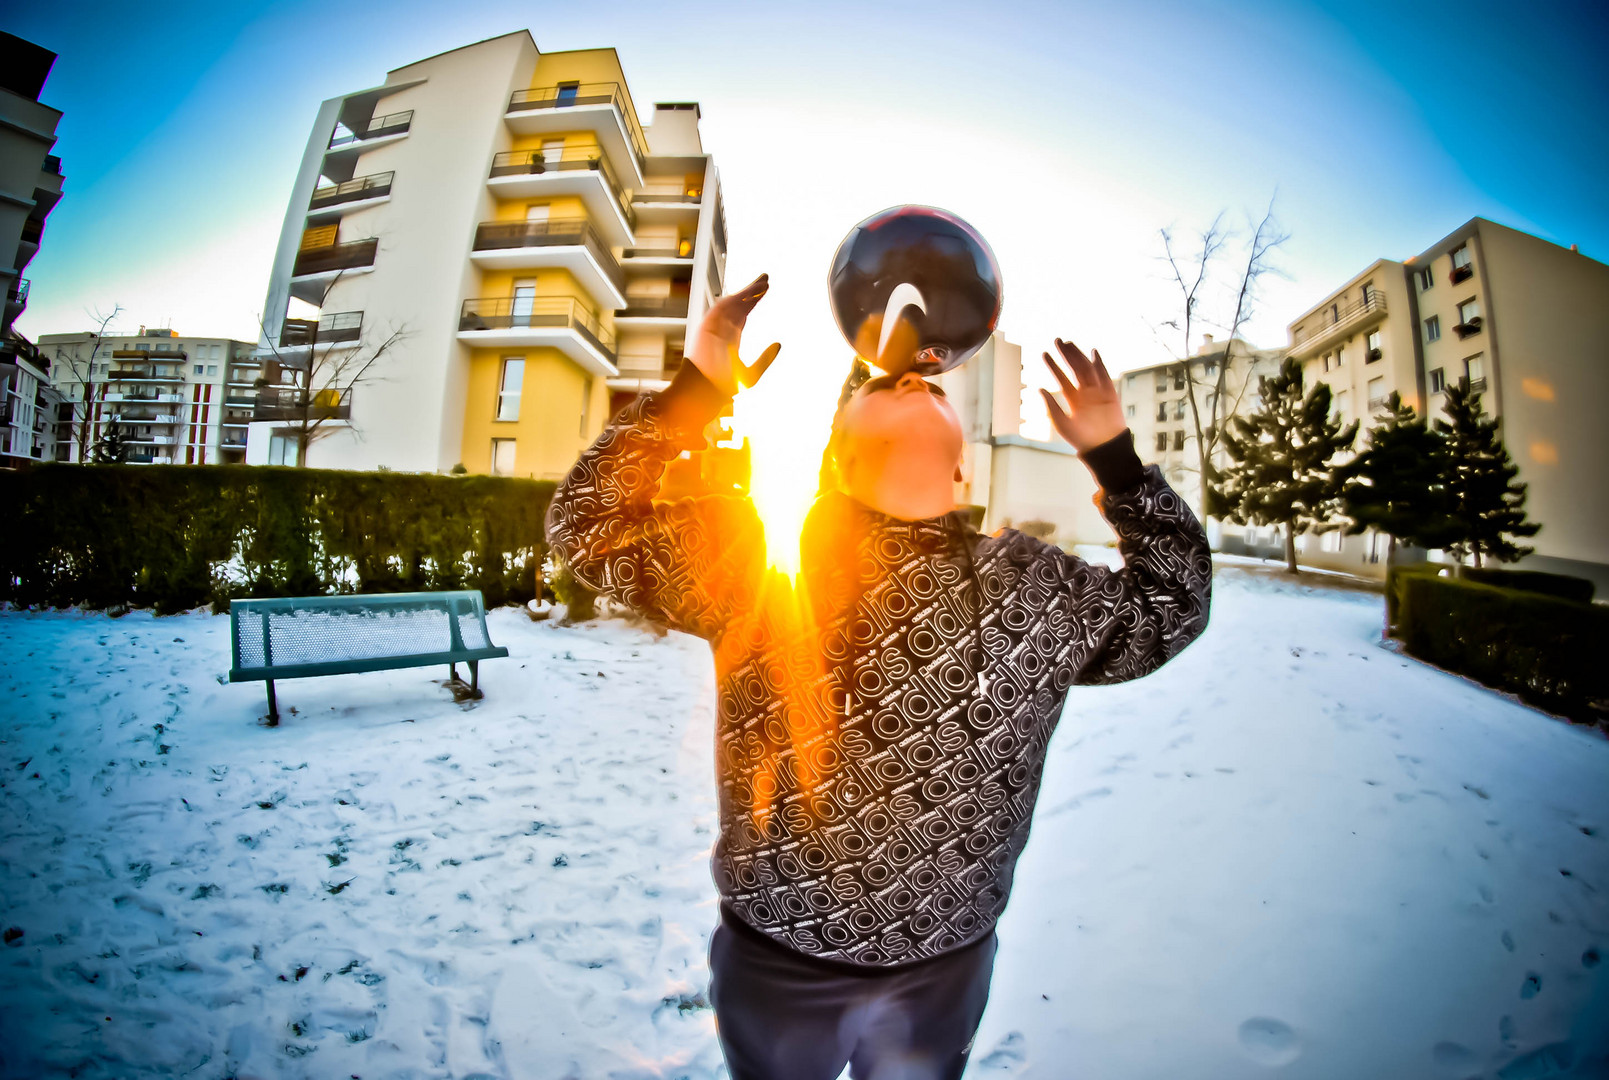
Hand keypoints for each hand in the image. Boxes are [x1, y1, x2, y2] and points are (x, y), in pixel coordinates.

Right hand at [689, 273, 780, 396]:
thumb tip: (779, 344)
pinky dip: (736, 298)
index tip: (765, 290)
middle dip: (752, 292)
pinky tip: (750, 290)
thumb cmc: (724, 386)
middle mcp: (723, 329)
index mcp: (731, 339)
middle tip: (766, 279)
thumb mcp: (752, 373)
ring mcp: (715, 326)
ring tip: (763, 282)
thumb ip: (766, 358)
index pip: (743, 314)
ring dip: (748, 292)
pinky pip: (723, 307)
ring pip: (733, 303)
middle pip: (739, 305)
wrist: (707, 390)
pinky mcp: (708, 325)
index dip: (753, 301)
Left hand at [1040, 339, 1127, 452]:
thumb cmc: (1081, 439)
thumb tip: (1039, 389)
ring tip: (1068, 343)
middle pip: (1074, 368)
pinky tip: (1093, 353)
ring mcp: (1097, 391)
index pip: (1061, 377)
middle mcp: (1084, 393)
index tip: (1044, 353)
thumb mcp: (1061, 422)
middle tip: (1056, 340)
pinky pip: (1104, 376)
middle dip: (1066, 354)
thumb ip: (1051, 406)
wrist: (1103, 448)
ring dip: (1078, 355)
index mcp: (1073, 399)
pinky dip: (1099, 364)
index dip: (1053, 365)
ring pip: (1087, 368)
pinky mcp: (1110, 393)